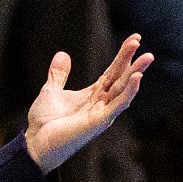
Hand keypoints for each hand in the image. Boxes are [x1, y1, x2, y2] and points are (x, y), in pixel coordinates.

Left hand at [24, 35, 152, 174]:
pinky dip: (129, 92)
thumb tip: (62, 54)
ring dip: (135, 73)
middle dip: (131, 59)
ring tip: (147, 56)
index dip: (123, 55)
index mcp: (94, 94)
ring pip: (123, 90)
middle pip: (121, 77)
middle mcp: (102, 103)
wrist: (35, 143)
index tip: (135, 38)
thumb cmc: (44, 122)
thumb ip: (58, 74)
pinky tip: (136, 78)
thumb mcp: (50, 92)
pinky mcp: (98, 122)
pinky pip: (118, 106)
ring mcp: (102, 113)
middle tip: (137, 39)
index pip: (113, 71)